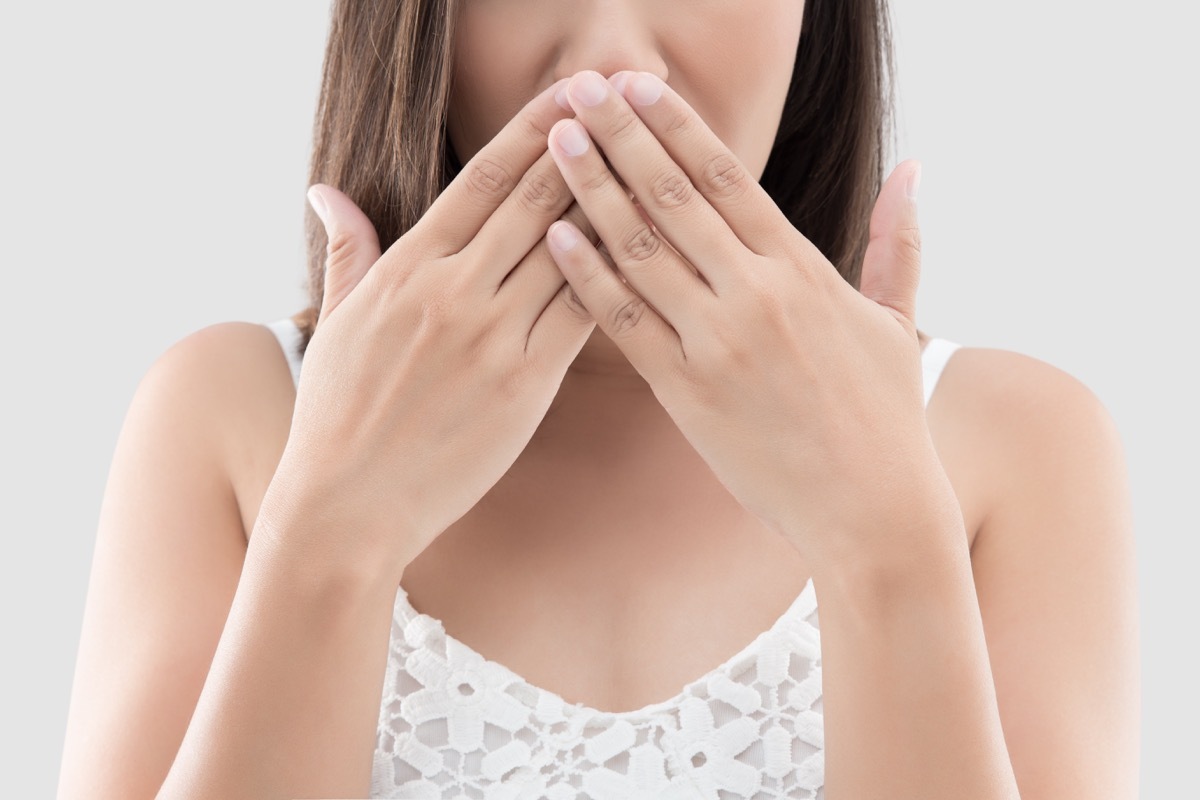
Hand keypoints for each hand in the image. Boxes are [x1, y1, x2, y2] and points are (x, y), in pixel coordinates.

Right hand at [258, 78, 605, 584]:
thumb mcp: (338, 320)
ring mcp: (492, 335)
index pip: (481, 179)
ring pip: (568, 251)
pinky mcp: (525, 383)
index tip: (565, 94)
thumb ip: (348, 249)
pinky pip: (583, 315)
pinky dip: (614, 277)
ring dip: (611, 202)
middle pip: (533, 200)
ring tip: (650, 162)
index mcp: (408, 267)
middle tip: (622, 101)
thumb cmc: (338, 413)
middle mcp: (453, 290)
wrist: (349, 502)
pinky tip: (646, 250)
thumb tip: (327, 193)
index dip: (530, 131)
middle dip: (582, 145)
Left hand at [543, 70, 957, 570]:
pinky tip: (555, 237)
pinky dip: (589, 277)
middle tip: (576, 88)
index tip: (635, 84)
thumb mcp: (898, 319)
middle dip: (620, 137)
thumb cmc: (886, 415)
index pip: (725, 176)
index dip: (674, 124)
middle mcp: (755, 294)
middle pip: (672, 197)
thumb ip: (899, 239)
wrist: (872, 510)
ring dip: (591, 192)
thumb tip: (913, 167)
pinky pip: (626, 323)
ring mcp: (717, 343)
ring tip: (554, 146)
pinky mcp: (687, 394)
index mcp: (801, 267)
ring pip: (640, 251)